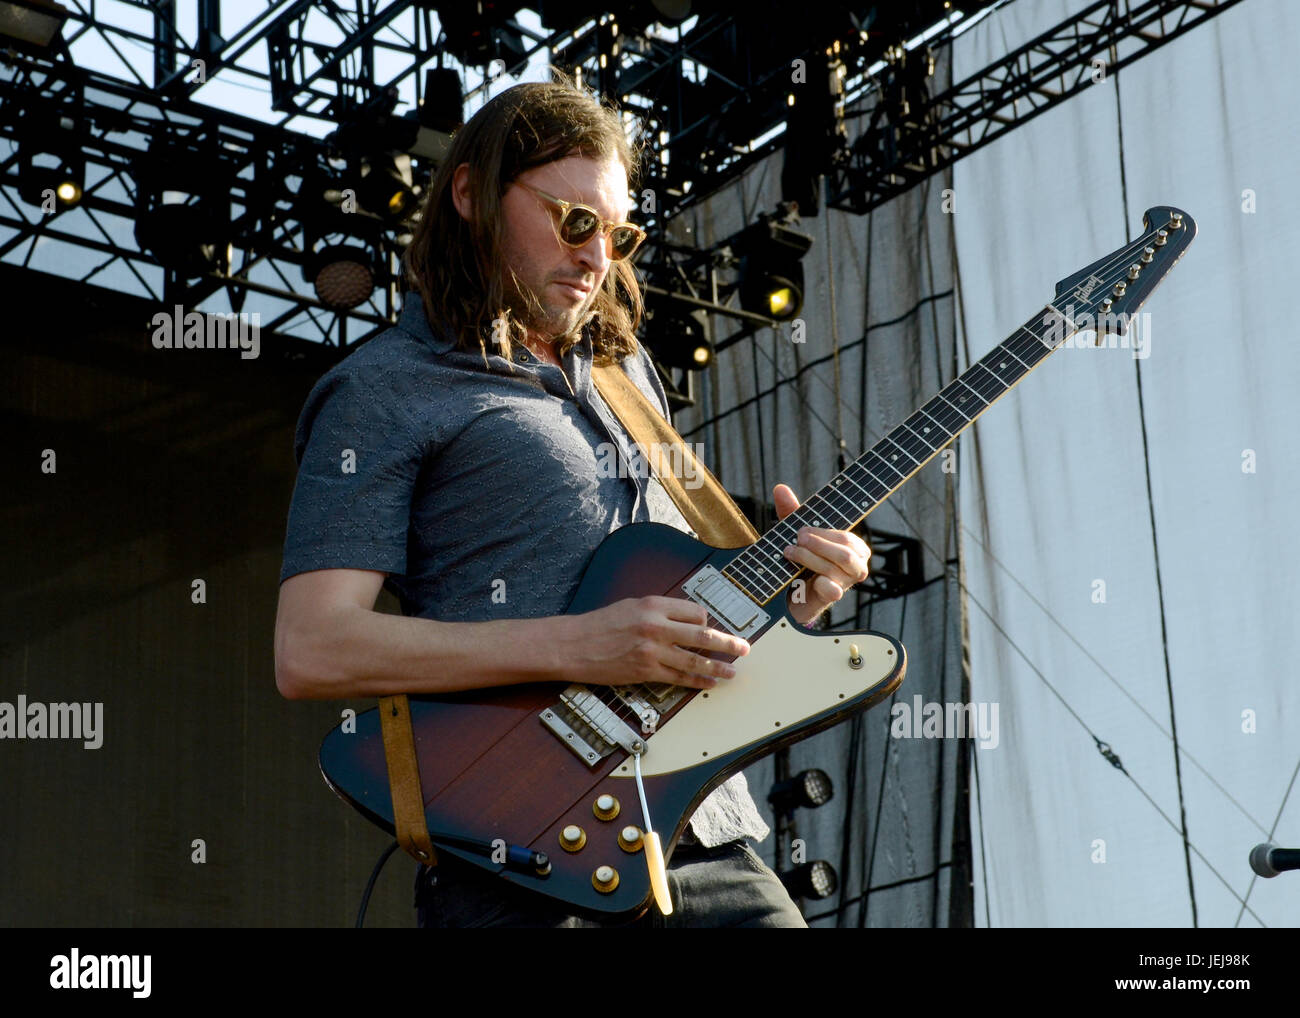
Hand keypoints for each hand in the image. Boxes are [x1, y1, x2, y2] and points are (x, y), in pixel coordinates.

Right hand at [560, 596, 750, 688]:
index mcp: (653, 605)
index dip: (706, 622)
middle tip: (743, 648)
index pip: (695, 612)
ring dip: (718, 667)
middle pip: (702, 635)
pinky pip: (679, 678)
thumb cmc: (600, 625)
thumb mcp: (632, 606)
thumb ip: (659, 612)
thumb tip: (684, 621)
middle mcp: (656, 626)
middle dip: (727, 643)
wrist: (574, 644)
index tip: (710, 629)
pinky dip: (697, 682)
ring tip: (732, 672)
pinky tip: (708, 683)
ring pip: (695, 661)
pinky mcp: (646, 671)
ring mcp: (652, 650)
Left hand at [773, 482, 870, 625]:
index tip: (799, 530)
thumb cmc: (800, 559)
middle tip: (796, 540)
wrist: (789, 592)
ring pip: (835, 568)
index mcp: (854, 548)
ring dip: (809, 559)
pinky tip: (812, 580)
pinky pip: (834, 591)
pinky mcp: (831, 598)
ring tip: (790, 553)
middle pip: (844, 552)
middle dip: (817, 544)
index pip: (845, 537)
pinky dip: (823, 584)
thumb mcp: (796, 534)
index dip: (822, 533)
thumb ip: (792, 511)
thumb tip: (780, 487)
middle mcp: (855, 566)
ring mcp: (845, 584)